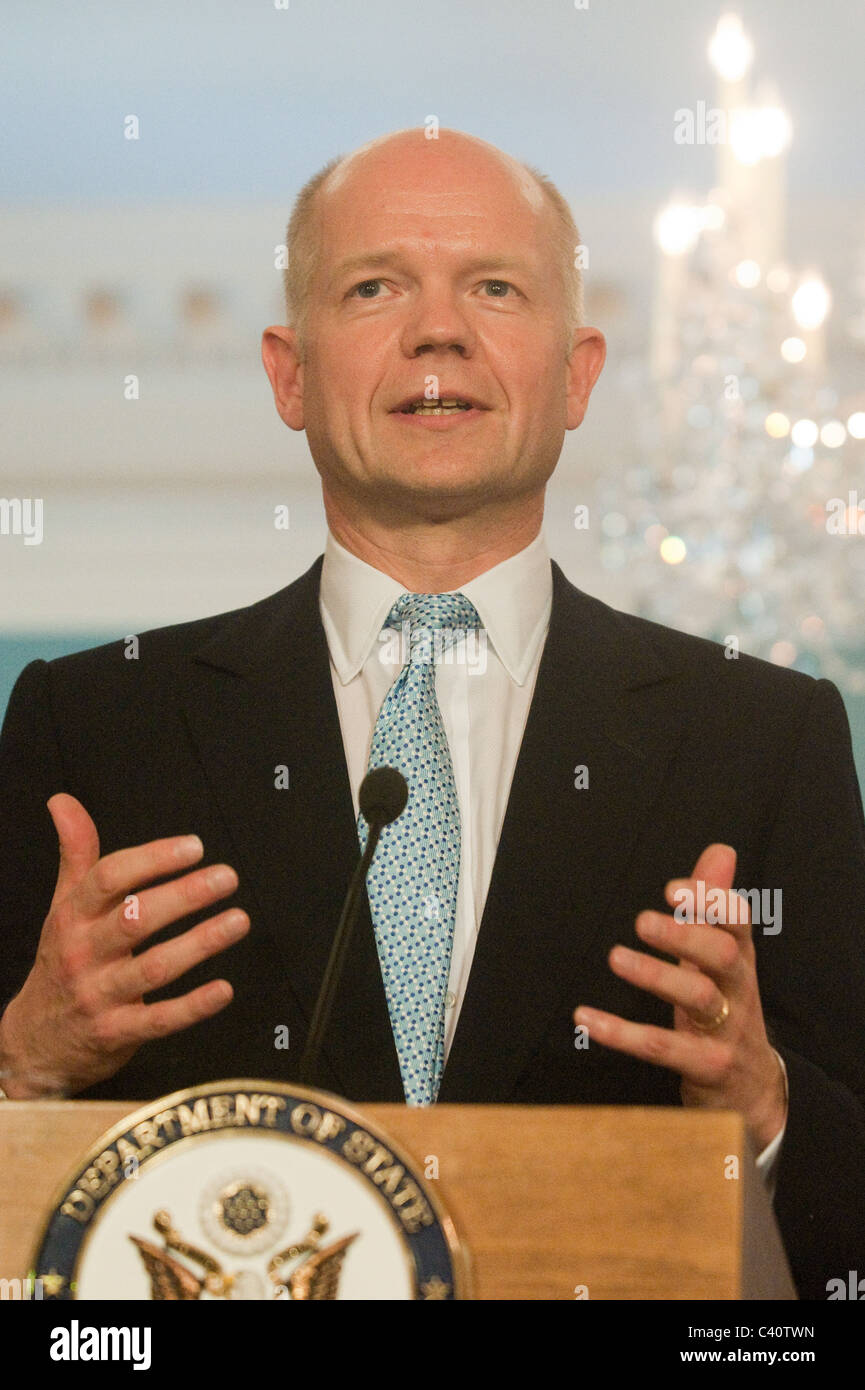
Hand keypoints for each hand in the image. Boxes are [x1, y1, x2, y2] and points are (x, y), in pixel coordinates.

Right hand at [0, 794, 248, 1097]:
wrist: (33, 1043)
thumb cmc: (60, 963)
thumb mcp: (62, 907)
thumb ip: (76, 854)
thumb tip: (63, 802)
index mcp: (73, 917)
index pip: (109, 879)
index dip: (153, 859)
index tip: (194, 846)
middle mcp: (85, 953)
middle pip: (135, 918)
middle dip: (185, 895)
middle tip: (226, 878)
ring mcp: (100, 995)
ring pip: (154, 967)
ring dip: (201, 943)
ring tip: (238, 920)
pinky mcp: (118, 1033)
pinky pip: (160, 1020)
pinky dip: (194, 1006)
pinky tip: (224, 989)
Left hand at [574, 843, 786, 1150]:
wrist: (754, 1092)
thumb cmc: (728, 1010)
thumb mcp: (723, 959)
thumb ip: (713, 906)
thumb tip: (720, 851)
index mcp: (739, 961)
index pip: (737, 923)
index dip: (709, 903)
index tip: (673, 887)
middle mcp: (737, 992)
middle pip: (722, 957)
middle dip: (684, 936)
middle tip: (642, 920)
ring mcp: (725, 1031)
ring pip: (697, 999)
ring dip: (655, 976)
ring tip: (616, 957)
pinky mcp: (705, 1067)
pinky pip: (662, 1048)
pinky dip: (621, 1033)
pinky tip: (587, 1018)